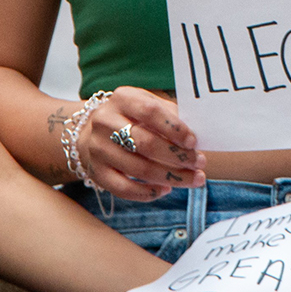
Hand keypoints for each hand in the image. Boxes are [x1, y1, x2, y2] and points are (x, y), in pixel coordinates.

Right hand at [72, 87, 206, 200]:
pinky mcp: (97, 172)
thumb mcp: (147, 104)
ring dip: (171, 177)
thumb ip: (170, 115)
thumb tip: (198, 135)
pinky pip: (124, 189)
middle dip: (177, 157)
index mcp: (122, 99)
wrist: (91, 131)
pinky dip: (148, 192)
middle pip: (146, 143)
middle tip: (200, 163)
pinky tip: (166, 189)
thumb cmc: (131, 117)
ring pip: (139, 169)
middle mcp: (105, 121)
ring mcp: (98, 148)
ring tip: (193, 179)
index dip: (174, 128)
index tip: (194, 142)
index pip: (150, 111)